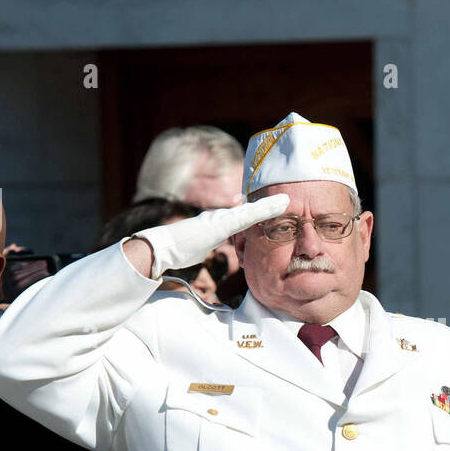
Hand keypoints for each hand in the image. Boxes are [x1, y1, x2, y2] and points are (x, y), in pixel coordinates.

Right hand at [127, 194, 289, 278]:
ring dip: (270, 205)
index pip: (242, 216)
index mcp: (217, 222)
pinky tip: (279, 206)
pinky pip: (248, 216)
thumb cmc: (177, 250)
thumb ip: (206, 244)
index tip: (272, 209)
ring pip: (251, 210)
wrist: (162, 247)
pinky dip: (264, 210)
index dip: (258, 213)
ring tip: (287, 200)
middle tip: (285, 200)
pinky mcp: (222, 224)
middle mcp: (220, 216)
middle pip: (249, 210)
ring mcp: (221, 218)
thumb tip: (203, 247)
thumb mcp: (198, 248)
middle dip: (267, 205)